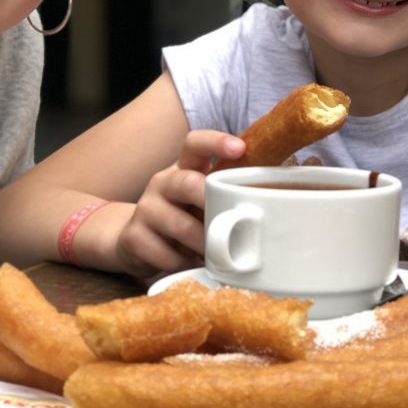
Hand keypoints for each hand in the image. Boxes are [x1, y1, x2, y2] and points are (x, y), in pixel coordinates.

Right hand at [116, 130, 244, 278]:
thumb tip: (275, 194)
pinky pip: (164, 253)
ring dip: (202, 242)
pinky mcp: (133, 237)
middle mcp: (162, 183)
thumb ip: (224, 192)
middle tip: (231, 221)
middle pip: (186, 183)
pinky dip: (183, 262)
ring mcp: (145, 209)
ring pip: (177, 224)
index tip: (240, 148)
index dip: (216, 142)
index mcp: (183, 168)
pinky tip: (191, 265)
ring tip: (218, 254)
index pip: (194, 143)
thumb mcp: (200, 198)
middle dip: (210, 202)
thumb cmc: (183, 215)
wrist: (134, 238)